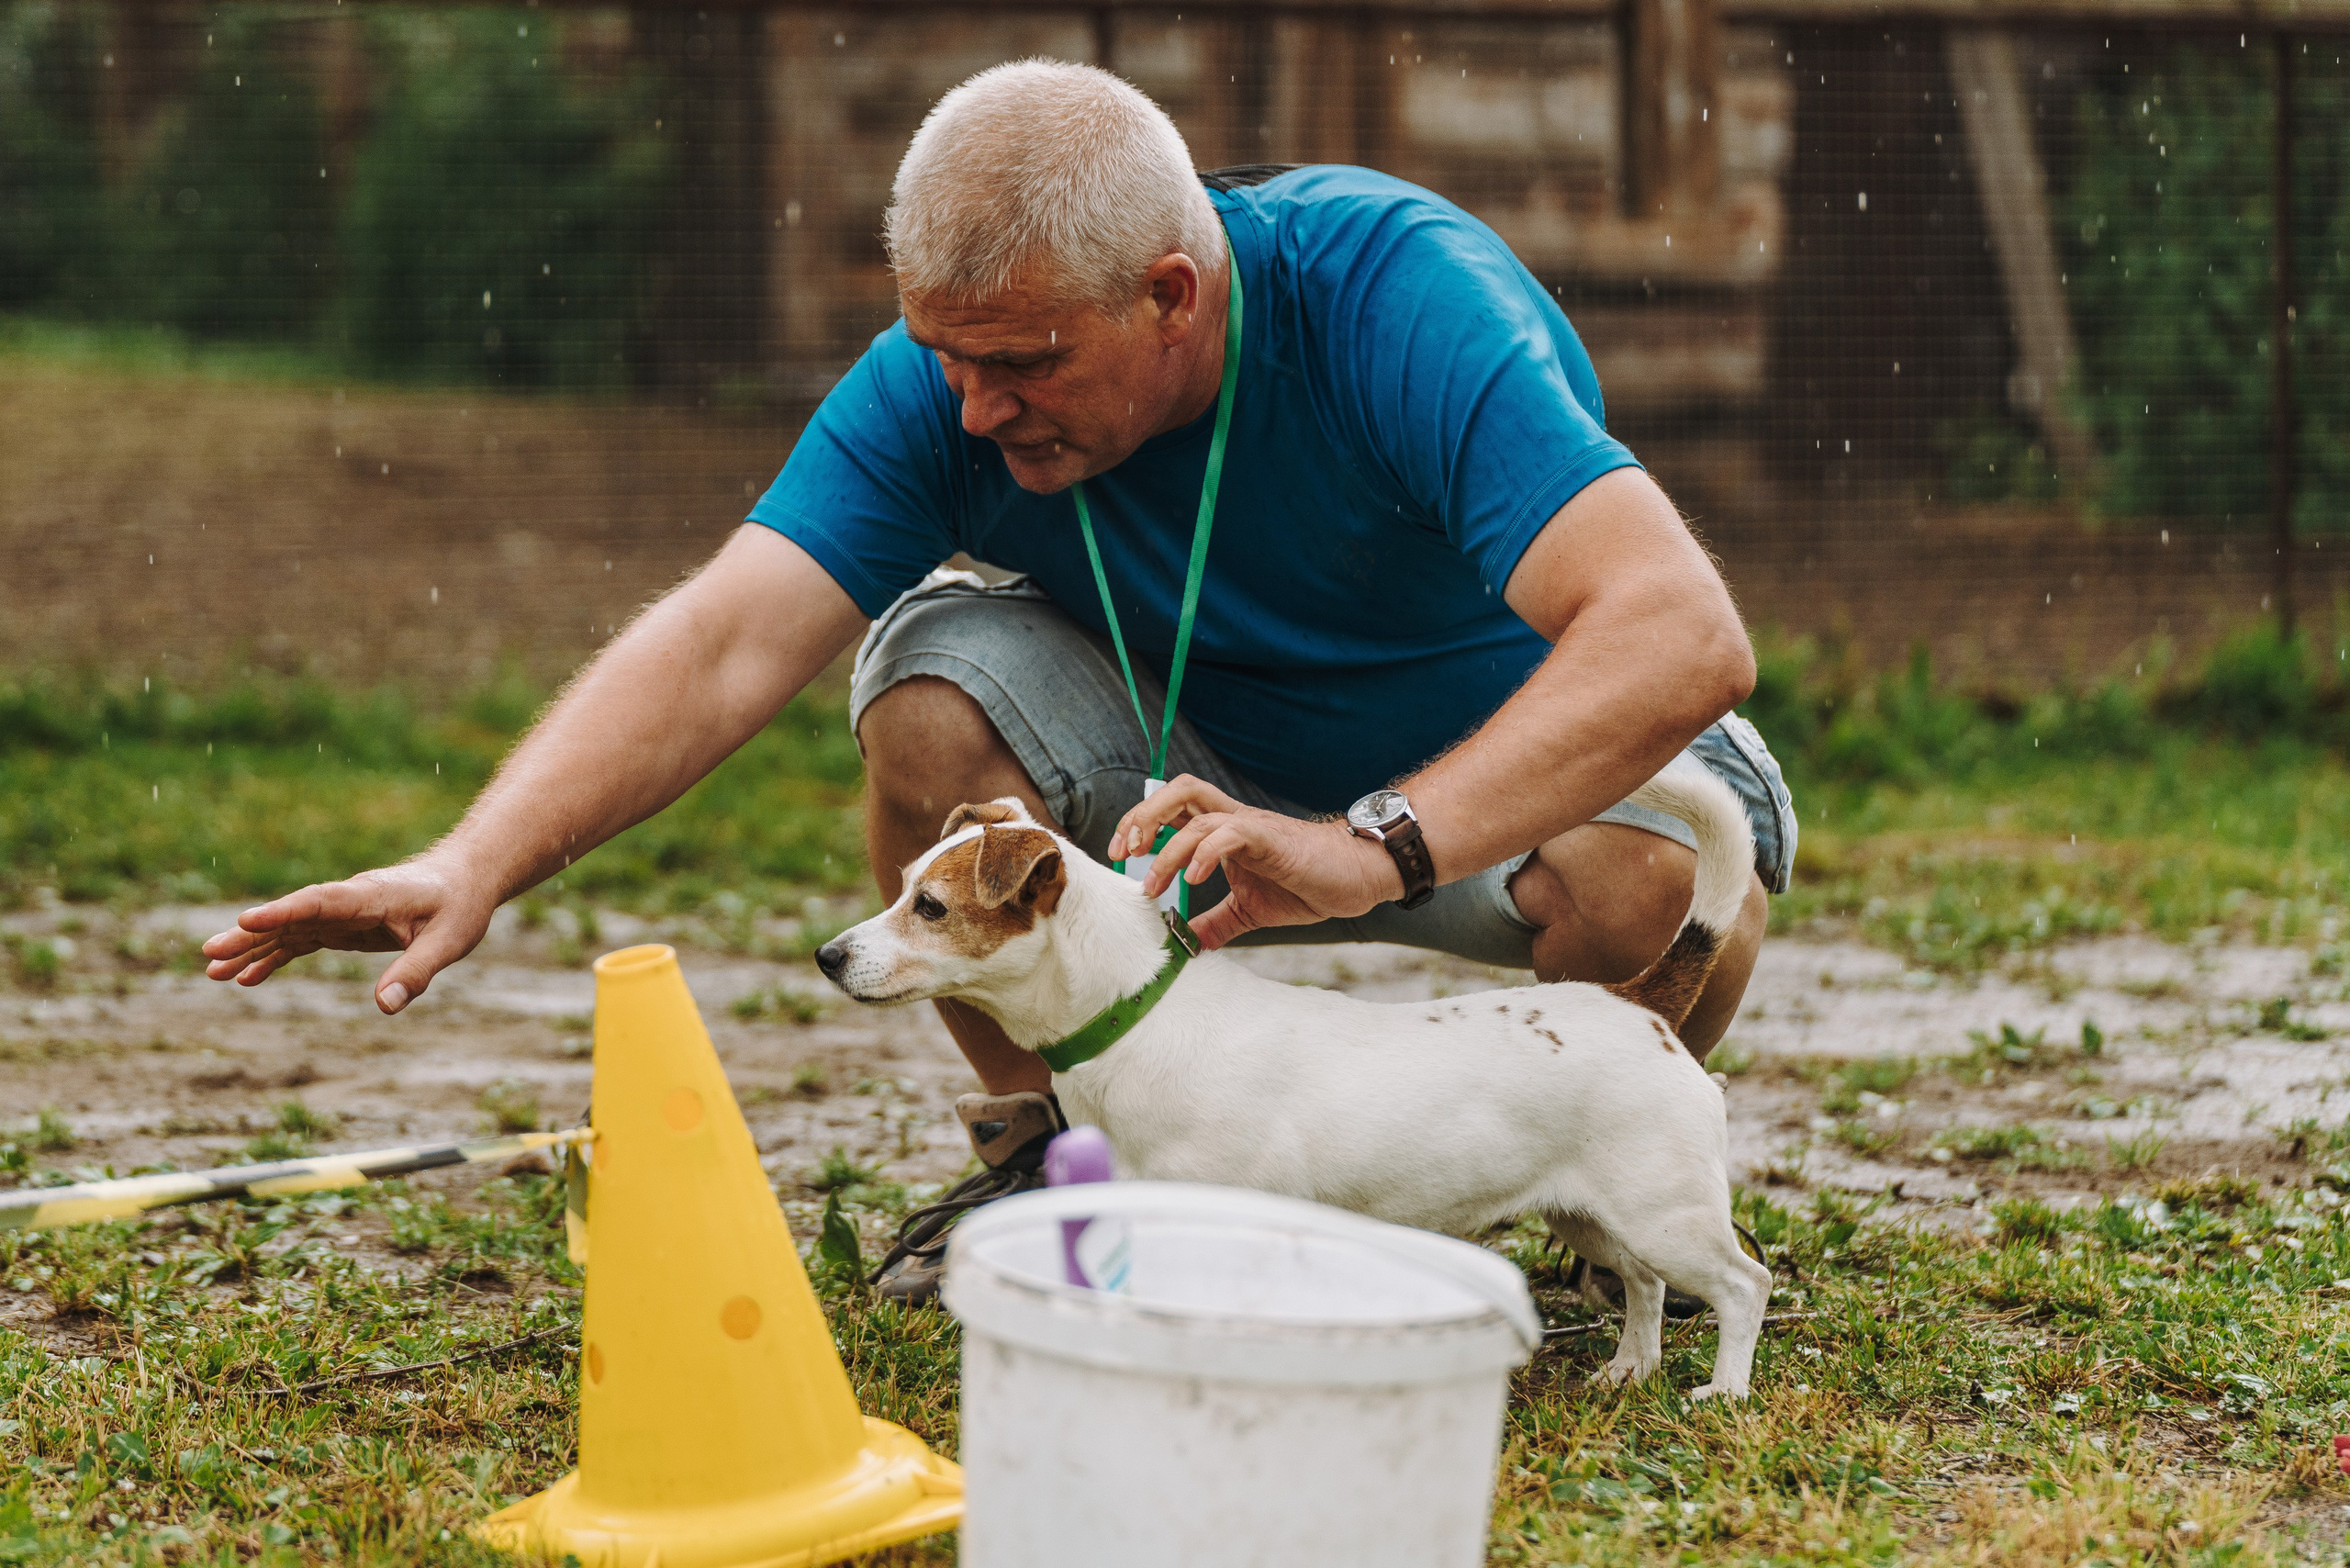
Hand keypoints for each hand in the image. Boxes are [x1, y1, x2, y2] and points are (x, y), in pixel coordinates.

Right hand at [200, 858, 496, 1014]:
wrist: (464, 880)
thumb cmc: (460, 906)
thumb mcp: (449, 941)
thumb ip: (417, 972)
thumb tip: (385, 1007)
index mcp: (371, 896)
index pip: (321, 901)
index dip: (284, 910)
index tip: (246, 919)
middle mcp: (348, 902)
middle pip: (292, 917)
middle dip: (251, 935)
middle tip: (210, 955)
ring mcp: (341, 914)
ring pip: (288, 930)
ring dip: (252, 949)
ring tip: (212, 972)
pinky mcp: (343, 927)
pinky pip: (301, 942)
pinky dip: (275, 959)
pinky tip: (247, 980)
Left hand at [1106, 775, 1404, 948]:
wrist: (1356, 878)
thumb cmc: (1307, 884)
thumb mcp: (1248, 910)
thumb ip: (1214, 922)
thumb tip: (1187, 946)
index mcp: (1224, 831)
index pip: (1172, 811)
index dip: (1139, 824)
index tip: (1120, 859)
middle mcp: (1232, 820)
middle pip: (1176, 792)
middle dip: (1141, 817)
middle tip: (1124, 855)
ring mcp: (1250, 826)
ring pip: (1196, 812)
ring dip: (1166, 848)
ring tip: (1154, 885)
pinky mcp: (1270, 838)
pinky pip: (1229, 833)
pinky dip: (1204, 852)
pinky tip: (1194, 878)